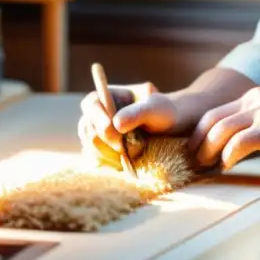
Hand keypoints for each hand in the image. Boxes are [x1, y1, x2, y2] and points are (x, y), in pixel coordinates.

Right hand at [78, 82, 193, 166]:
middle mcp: (98, 115)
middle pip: (88, 129)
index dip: (96, 116)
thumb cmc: (164, 112)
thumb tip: (115, 123)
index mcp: (107, 96)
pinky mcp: (103, 151)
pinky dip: (111, 163)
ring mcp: (98, 134)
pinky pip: (97, 160)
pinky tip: (126, 161)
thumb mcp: (155, 108)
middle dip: (106, 140)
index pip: (91, 104)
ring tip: (134, 152)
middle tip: (125, 146)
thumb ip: (137, 113)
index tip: (109, 127)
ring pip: (91, 147)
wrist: (171, 130)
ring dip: (110, 154)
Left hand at [187, 87, 259, 169]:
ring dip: (208, 150)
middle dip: (197, 141)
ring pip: (220, 130)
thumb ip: (253, 123)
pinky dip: (227, 157)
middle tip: (191, 160)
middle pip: (211, 119)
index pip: (215, 112)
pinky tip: (226, 167)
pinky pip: (238, 143)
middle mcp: (253, 100)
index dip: (200, 132)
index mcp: (252, 96)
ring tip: (203, 166)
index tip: (194, 149)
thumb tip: (231, 145)